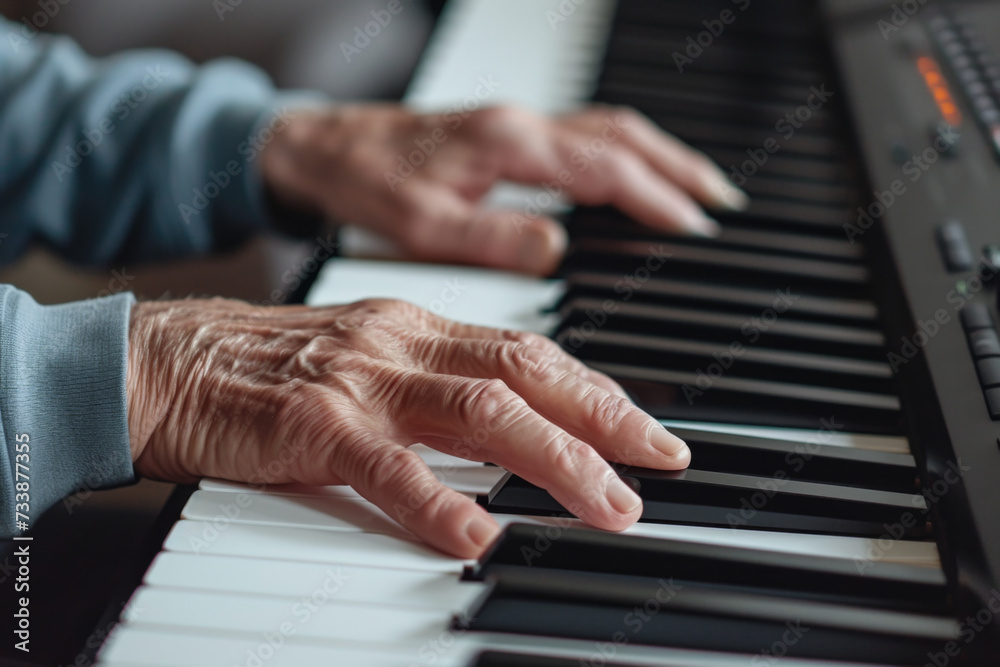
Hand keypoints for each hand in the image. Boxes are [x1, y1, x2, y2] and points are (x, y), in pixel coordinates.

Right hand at [127, 298, 689, 557]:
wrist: (166, 361)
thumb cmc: (266, 367)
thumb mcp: (367, 358)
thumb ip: (434, 383)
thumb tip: (509, 423)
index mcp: (416, 328)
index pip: (530, 353)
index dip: (597, 390)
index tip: (645, 428)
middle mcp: (401, 345)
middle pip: (527, 373)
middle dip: (605, 419)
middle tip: (659, 462)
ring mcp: (360, 382)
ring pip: (482, 412)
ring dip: (555, 461)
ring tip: (606, 503)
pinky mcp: (311, 425)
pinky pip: (387, 468)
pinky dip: (438, 501)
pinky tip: (476, 535)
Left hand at [260, 104, 747, 275]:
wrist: (322, 149)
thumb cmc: (365, 184)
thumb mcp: (423, 225)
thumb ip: (494, 238)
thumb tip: (558, 252)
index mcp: (509, 145)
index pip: (606, 168)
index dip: (657, 198)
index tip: (695, 227)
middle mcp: (521, 126)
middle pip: (622, 137)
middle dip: (679, 168)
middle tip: (723, 203)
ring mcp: (516, 125)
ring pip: (607, 130)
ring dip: (658, 156)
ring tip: (697, 189)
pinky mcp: (506, 135)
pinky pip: (584, 135)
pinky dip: (623, 154)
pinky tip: (630, 177)